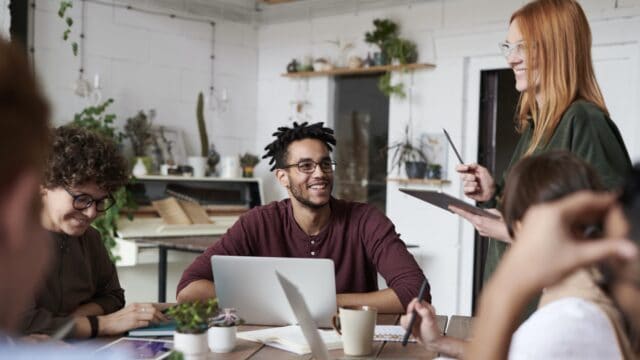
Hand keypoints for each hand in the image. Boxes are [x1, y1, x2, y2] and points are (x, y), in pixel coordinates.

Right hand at [98, 303, 167, 335]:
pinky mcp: (132, 323)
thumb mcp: (128, 311)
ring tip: (160, 323)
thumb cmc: (116, 319)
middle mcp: (135, 308)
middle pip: (153, 309)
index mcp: (135, 305)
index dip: (159, 309)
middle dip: (161, 315)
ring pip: (151, 315)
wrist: (105, 323)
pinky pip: (145, 323)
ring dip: (157, 320)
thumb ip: (138, 311)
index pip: (151, 305)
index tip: (164, 313)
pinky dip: (150, 324)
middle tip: (164, 319)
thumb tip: (149, 315)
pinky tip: (151, 326)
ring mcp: (134, 315)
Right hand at [400, 298, 441, 347]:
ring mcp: (416, 317)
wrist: (431, 343)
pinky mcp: (411, 322)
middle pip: (409, 308)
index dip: (412, 305)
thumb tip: (417, 303)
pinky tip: (411, 329)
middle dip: (409, 316)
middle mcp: (421, 311)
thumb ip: (424, 312)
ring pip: (405, 315)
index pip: (417, 301)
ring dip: (407, 322)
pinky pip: (404, 321)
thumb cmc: (432, 334)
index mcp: (427, 308)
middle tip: (412, 321)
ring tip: (413, 327)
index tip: (411, 312)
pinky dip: (405, 326)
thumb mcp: (430, 322)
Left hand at [449, 206, 510, 241]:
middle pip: (469, 218)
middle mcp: (479, 227)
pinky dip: (479, 221)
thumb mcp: (495, 212)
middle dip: (464, 212)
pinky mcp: (485, 234)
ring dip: (472, 216)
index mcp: (480, 221)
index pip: (465, 214)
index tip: (450, 206)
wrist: (512, 234)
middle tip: (456, 206)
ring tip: (466, 210)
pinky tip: (479, 217)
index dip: (457, 209)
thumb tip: (482, 211)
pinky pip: (479, 226)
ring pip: (474, 222)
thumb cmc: (506, 223)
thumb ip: (486, 211)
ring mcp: (482, 231)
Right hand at [456, 164, 494, 201]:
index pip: (460, 168)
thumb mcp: (484, 170)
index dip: (461, 167)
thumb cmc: (489, 182)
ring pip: (465, 183)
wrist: (492, 191)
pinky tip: (477, 189)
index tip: (467, 168)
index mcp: (470, 172)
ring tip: (478, 185)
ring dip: (473, 184)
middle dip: (469, 177)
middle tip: (475, 178)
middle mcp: (467, 178)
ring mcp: (467, 185)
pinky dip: (472, 189)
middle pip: (461, 176)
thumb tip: (469, 165)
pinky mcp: (467, 192)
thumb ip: (475, 166)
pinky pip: (465, 190)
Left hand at [501, 191, 637, 289]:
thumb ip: (607, 250)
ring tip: (603, 229)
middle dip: (597, 213)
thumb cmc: (540, 268)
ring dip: (585, 221)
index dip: (605, 200)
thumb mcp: (579, 258)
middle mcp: (543, 211)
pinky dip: (573, 227)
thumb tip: (630, 249)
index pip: (585, 199)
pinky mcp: (533, 229)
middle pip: (576, 206)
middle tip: (615, 219)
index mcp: (553, 212)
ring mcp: (536, 219)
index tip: (618, 201)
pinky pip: (557, 222)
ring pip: (567, 215)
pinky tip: (584, 238)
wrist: (513, 281)